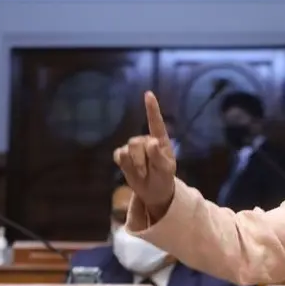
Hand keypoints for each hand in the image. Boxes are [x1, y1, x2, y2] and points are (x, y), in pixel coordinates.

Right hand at [113, 91, 176, 218]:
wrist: (153, 191)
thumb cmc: (163, 177)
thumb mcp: (166, 169)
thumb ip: (158, 156)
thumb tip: (151, 141)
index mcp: (160, 141)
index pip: (156, 123)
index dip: (152, 108)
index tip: (148, 94)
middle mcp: (146, 141)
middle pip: (136, 142)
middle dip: (141, 159)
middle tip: (148, 172)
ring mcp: (134, 148)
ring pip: (127, 149)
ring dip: (134, 164)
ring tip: (143, 173)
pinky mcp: (123, 156)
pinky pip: (118, 155)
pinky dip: (124, 165)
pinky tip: (131, 170)